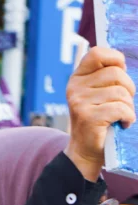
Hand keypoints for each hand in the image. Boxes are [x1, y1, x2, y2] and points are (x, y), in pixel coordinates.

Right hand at [67, 46, 136, 180]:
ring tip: (121, 116)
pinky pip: (121, 109)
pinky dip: (128, 117)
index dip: (115, 58)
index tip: (121, 71)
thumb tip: (123, 63)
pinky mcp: (88, 117)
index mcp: (78, 78)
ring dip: (129, 106)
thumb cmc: (99, 120)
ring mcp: (80, 102)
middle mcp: (75, 88)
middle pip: (116, 74)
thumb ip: (106, 78)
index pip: (97, 53)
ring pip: (121, 93)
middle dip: (129, 89)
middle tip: (124, 103)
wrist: (85, 151)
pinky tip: (123, 123)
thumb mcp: (98, 94)